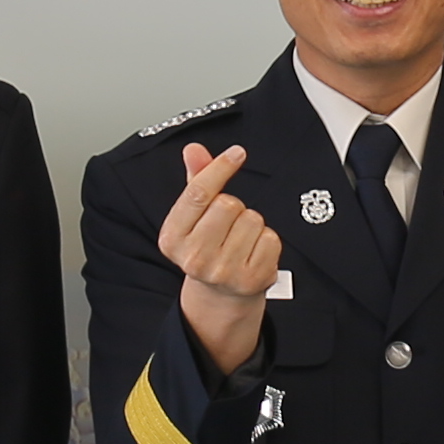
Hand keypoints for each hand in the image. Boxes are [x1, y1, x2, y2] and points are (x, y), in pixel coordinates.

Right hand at [157, 141, 284, 375]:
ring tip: (239, 240)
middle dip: (233, 206)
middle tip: (227, 224)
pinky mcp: (252, 280)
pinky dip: (266, 240)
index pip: (198, 194)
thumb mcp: (194, 217)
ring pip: (252, 219)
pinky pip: (270, 238)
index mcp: (173, 239)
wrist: (221, 294)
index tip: (237, 153)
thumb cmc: (207, 245)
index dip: (219, 168)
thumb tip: (193, 149)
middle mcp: (194, 258)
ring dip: (251, 223)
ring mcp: (223, 272)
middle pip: (228, 204)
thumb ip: (195, 180)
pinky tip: (253, 252)